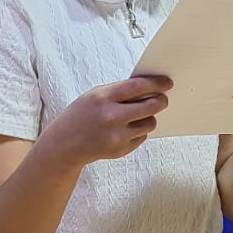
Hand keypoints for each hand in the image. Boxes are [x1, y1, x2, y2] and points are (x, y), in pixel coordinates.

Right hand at [53, 76, 172, 164]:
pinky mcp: (120, 150)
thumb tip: (149, 86)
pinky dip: (138, 131)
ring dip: (149, 117)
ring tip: (139, 115)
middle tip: (162, 99)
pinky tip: (126, 129)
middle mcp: (111, 117)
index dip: (157, 83)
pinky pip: (142, 137)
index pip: (138, 87)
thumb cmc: (81, 114)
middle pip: (150, 106)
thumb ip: (120, 90)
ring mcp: (116, 136)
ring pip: (150, 123)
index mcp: (103, 98)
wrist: (65, 144)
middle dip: (161, 101)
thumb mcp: (95, 95)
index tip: (167, 83)